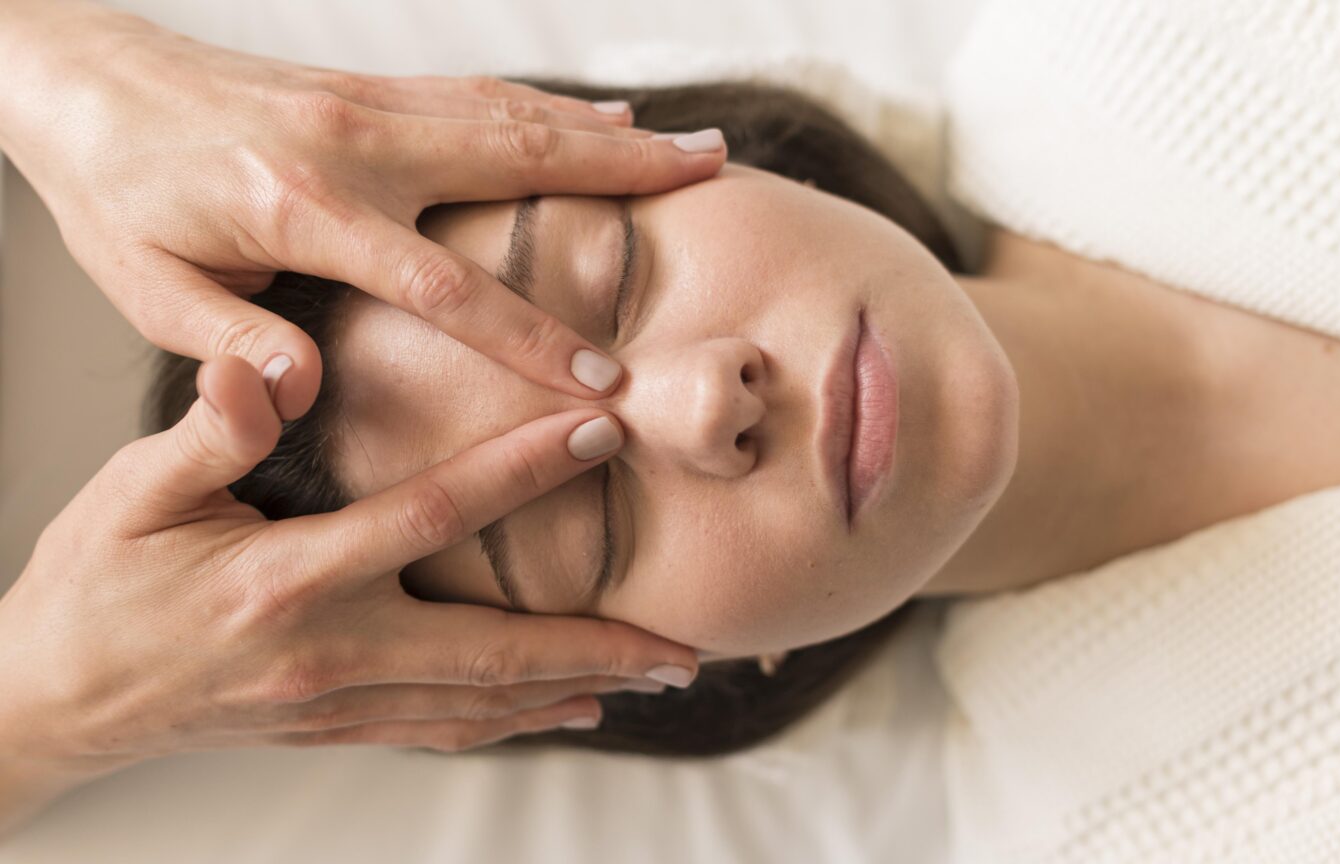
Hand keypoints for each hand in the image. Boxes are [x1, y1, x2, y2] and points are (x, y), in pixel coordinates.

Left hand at [0, 0, 726, 418]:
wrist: (83, 83)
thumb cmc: (114, 194)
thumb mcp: (146, 289)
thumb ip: (230, 346)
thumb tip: (304, 392)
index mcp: (300, 208)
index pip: (441, 283)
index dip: (528, 334)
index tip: (601, 380)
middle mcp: (350, 142)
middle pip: (514, 162)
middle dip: (624, 181)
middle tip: (713, 185)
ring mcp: (367, 104)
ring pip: (513, 116)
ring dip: (609, 136)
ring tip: (696, 150)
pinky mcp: (369, 89)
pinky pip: (480, 94)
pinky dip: (552, 108)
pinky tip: (602, 121)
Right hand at [0, 356, 696, 829]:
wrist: (51, 696)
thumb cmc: (93, 584)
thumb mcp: (133, 494)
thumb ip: (210, 431)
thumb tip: (264, 368)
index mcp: (288, 579)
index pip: (431, 516)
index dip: (522, 471)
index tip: (600, 434)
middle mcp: (329, 652)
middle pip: (493, 650)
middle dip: (597, 643)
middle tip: (683, 640)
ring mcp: (336, 703)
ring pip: (481, 702)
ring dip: (574, 688)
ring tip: (655, 675)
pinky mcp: (333, 727)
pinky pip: (441, 730)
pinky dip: (512, 721)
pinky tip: (566, 710)